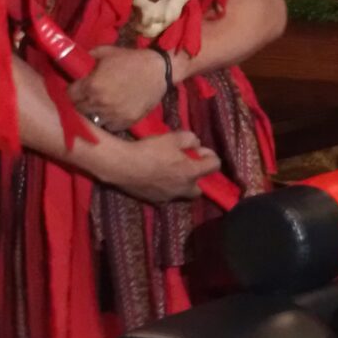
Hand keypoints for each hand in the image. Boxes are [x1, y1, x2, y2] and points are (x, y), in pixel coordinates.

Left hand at [69, 46, 169, 133]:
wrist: (160, 70)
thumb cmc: (132, 59)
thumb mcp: (106, 52)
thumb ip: (87, 58)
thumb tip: (75, 63)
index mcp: (92, 85)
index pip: (69, 96)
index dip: (71, 92)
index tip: (76, 89)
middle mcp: (100, 103)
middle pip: (79, 110)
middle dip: (80, 103)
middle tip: (86, 98)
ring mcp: (113, 114)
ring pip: (93, 120)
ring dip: (94, 114)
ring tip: (99, 107)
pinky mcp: (127, 121)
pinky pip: (110, 126)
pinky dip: (109, 121)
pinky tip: (112, 113)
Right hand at [95, 129, 220, 204]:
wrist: (121, 165)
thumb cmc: (149, 150)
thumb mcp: (173, 137)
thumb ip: (190, 139)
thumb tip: (195, 144)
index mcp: (192, 172)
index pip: (215, 166)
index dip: (210, 155)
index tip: (198, 150)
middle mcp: (184, 188)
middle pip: (201, 187)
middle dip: (198, 177)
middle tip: (187, 165)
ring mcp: (169, 197)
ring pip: (183, 193)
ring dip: (182, 183)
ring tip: (170, 172)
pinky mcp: (154, 200)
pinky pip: (167, 195)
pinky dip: (166, 188)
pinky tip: (156, 177)